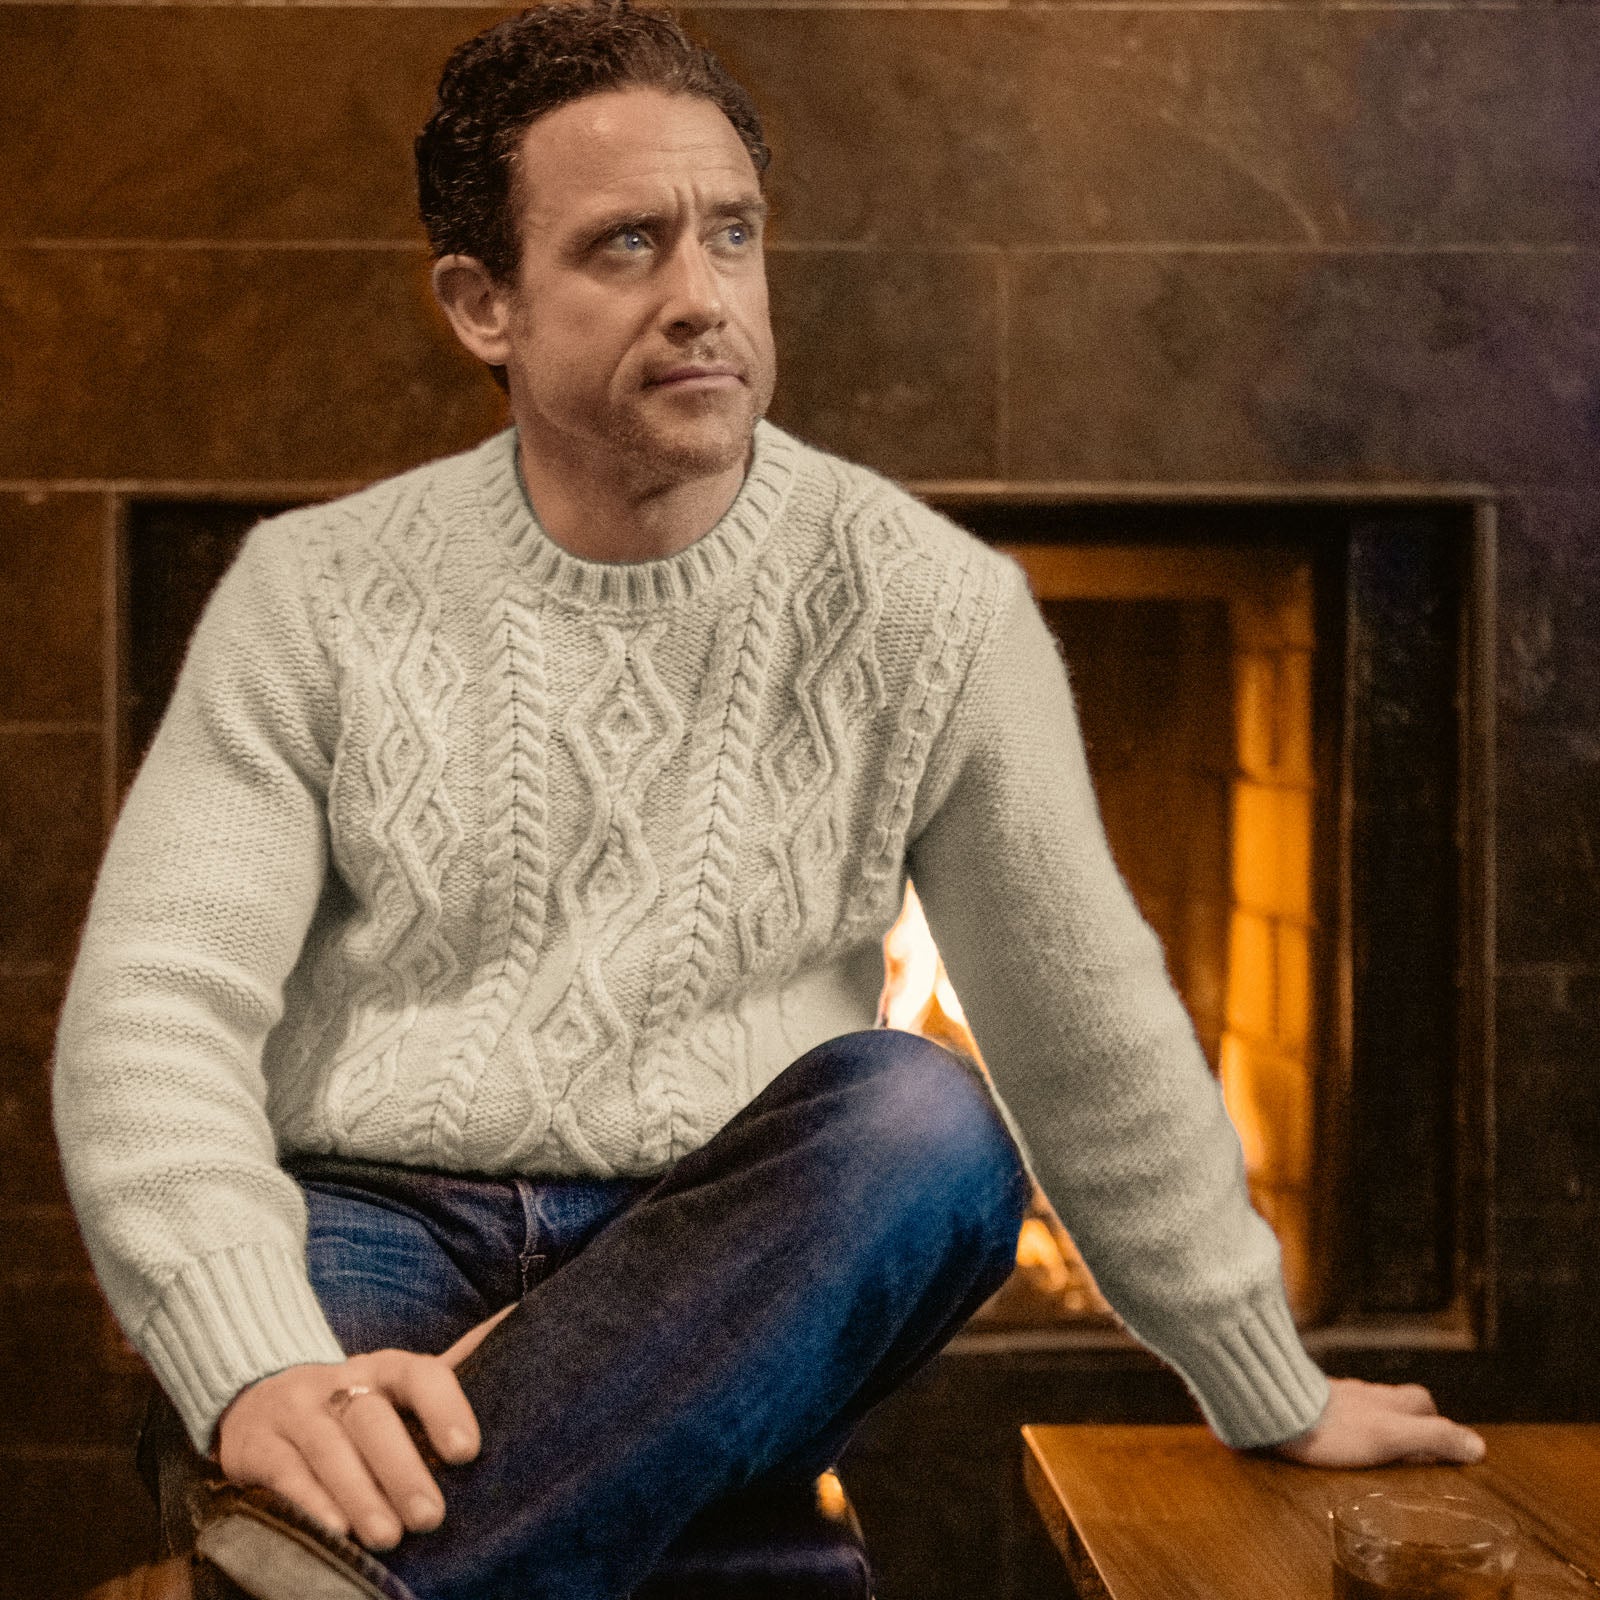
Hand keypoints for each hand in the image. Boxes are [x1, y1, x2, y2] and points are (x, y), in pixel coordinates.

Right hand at [215, 1309, 511, 1550]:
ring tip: (388, 1537)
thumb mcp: (399, 1386)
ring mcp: (295, 1411)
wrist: (259, 1397)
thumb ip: (449, 1376)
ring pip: (328, 1448)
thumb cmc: (355, 1403)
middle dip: (403, 1469)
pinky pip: (284, 1472)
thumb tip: (520, 1322)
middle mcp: (341, 1383)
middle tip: (431, 1517)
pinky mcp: (255, 1446)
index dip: (446, 1409)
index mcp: (386, 1368)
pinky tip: (334, 1531)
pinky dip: (309, 1502)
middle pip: (372, 1419)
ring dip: (360, 1494)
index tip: (467, 1453)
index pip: (421, 1374)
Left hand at [1270, 1377, 1485, 1467]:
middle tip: (1411, 1447)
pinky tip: (1333, 1437)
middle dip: (1404, 1419)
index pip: (1422, 1402)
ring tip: (1374, 1446)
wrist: (1275, 1408)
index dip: (1435, 1421)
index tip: (1443, 1444)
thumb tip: (1478, 1446)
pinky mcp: (1306, 1403)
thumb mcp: (1392, 1436)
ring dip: (1371, 1421)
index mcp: (1387, 1401)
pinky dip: (1341, 1423)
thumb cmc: (1335, 1427)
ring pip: (1361, 1405)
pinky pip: (1331, 1411)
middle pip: (1392, 1400)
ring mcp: (1334, 1396)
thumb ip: (1433, 1438)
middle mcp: (1363, 1393)